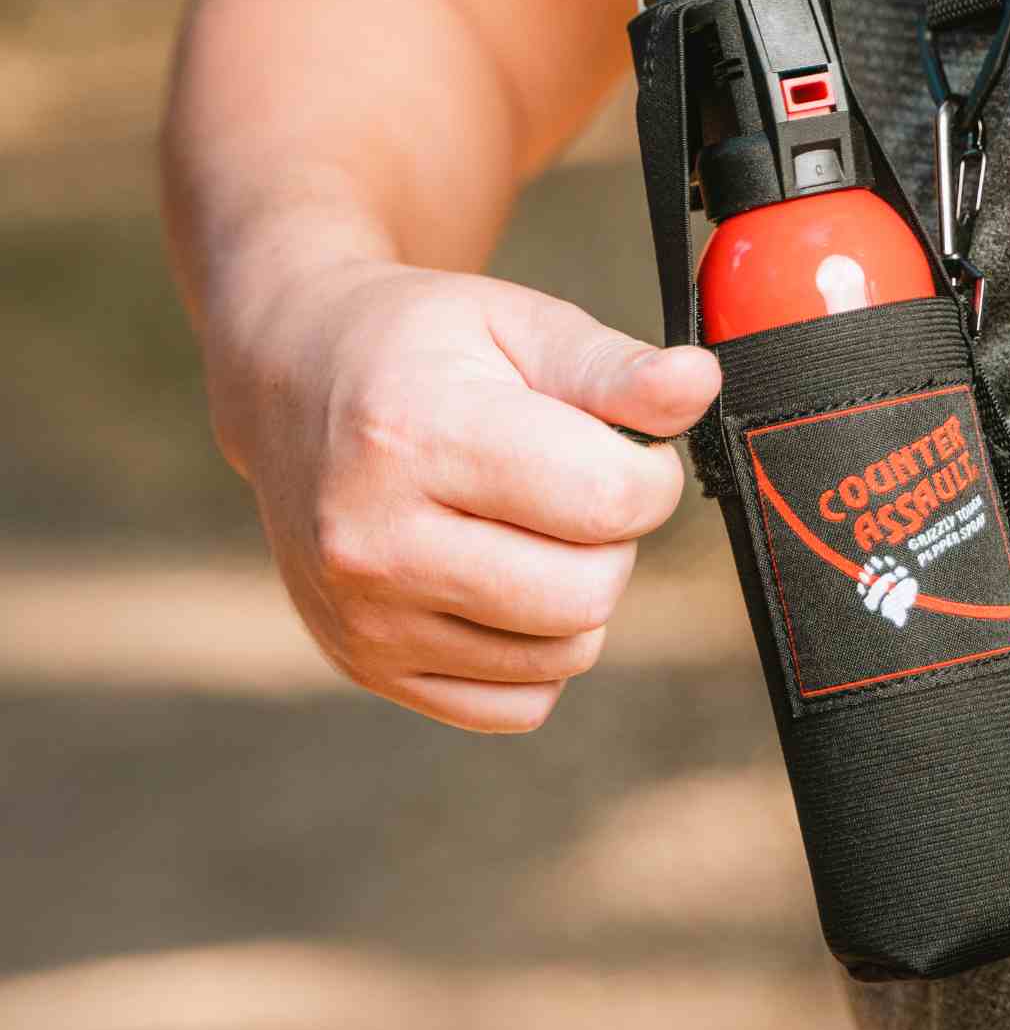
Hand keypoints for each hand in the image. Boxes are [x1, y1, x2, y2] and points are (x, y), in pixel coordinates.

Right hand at [213, 257, 719, 731]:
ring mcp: (363, 617)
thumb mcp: (519, 324)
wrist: (290, 381)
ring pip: (565, 653)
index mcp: (415, 436)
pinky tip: (499, 579)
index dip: (650, 475)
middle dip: (614, 538)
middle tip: (572, 487)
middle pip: (590, 593)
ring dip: (579, 594)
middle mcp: (373, 539)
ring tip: (529, 525)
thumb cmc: (422, 347)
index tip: (624, 445)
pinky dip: (537, 652)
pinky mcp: (365, 666)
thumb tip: (700, 387)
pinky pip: (518, 705)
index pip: (607, 503)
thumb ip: (615, 368)